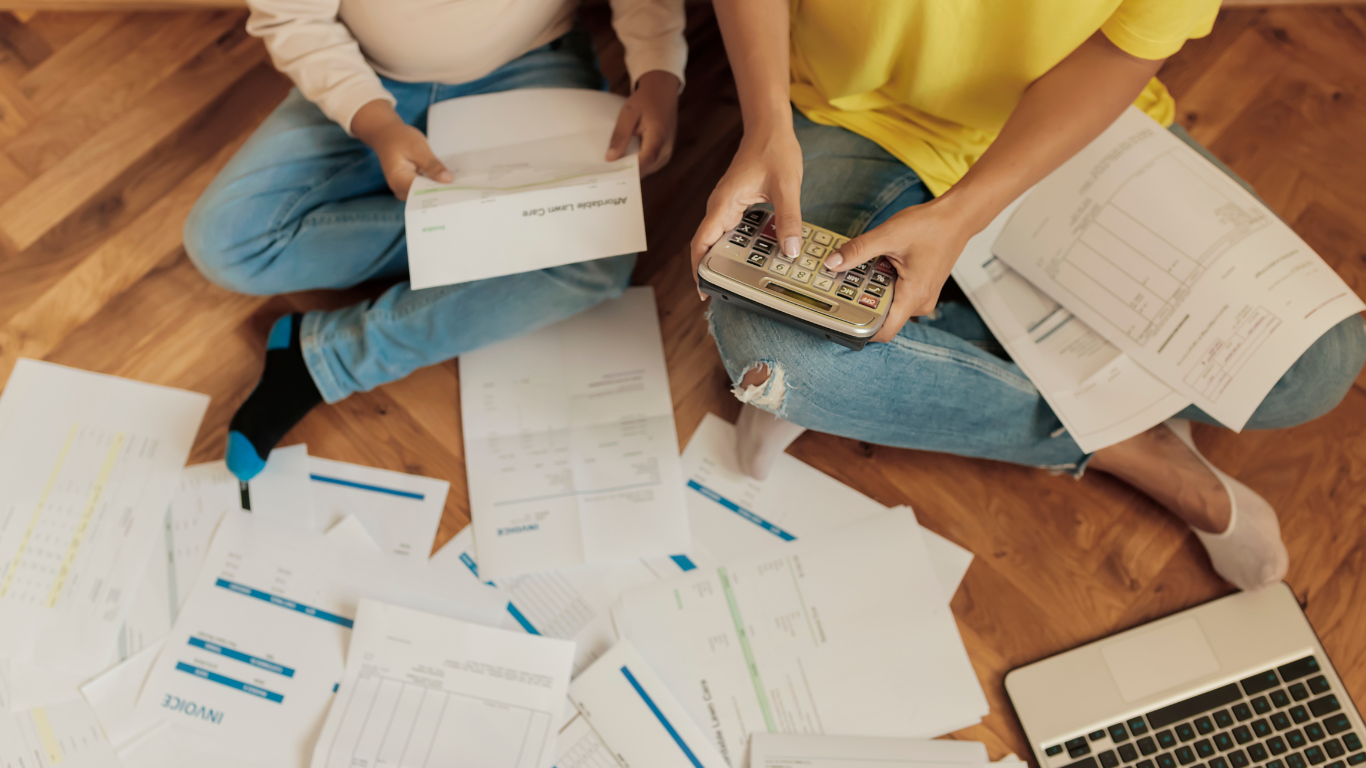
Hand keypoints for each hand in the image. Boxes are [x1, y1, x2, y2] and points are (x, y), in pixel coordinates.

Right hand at [351, 99, 452, 200]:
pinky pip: (426, 188)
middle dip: (443, 191)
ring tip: (460, 184)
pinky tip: (449, 179)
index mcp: (398, 180)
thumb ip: (432, 165)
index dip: (441, 192)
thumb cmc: (399, 138)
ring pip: (427, 194)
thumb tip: (448, 180)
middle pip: (426, 196)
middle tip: (464, 187)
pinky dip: (437, 183)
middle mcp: (401, 189)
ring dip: (441, 188)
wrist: (387, 134)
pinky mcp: (411, 186)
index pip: (423, 193)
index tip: (459, 190)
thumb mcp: (417, 147)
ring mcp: (406, 189)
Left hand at [606, 70, 679, 176]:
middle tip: (607, 172)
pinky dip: (637, 165)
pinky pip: (650, 165)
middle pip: (645, 169)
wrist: (662, 92)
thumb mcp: (628, 113)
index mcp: (659, 137)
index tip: (610, 173)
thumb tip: (610, 158)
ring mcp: (667, 153)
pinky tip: (624, 161)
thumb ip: (620, 135)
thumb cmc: (645, 100)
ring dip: (632, 169)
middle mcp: (666, 149)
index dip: (627, 170)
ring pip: (647, 170)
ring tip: (614, 167)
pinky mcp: (664, 153)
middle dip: (627, 172)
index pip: (644, 162)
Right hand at [689, 124, 803, 298]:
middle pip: (708, 246)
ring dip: (729, 259)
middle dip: (715, 270)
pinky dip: (742, 245)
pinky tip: (759, 254)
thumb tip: (791, 250)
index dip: (698, 268)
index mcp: (723, 204)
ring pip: (721, 239)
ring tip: (745, 279)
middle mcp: (720, 207)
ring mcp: (727, 206)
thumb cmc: (773, 150)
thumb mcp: (786, 187)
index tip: (703, 289)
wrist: (770, 128)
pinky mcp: (736, 204)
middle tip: (729, 292)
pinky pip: (734, 230)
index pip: (701, 242)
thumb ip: (789, 219)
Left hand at [823, 196, 975, 341]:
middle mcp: (920, 302)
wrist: (957, 217)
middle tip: (844, 285)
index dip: (860, 330)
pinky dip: (884, 284)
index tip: (840, 317)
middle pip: (883, 317)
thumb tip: (833, 263)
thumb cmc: (932, 226)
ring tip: (859, 272)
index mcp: (914, 296)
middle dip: (861, 303)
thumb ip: (858, 251)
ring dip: (872, 292)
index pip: (884, 332)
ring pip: (889, 305)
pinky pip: (897, 295)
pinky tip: (877, 267)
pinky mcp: (921, 289)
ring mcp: (922, 297)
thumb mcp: (888, 235)